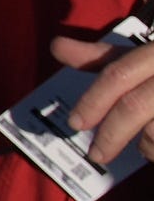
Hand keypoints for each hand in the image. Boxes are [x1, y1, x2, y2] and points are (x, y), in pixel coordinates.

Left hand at [54, 30, 153, 167]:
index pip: (117, 75)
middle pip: (135, 106)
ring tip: (145, 146)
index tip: (75, 123)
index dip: (93, 100)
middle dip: (111, 135)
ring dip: (147, 146)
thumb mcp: (144, 55)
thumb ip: (104, 56)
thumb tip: (56, 46)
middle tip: (96, 154)